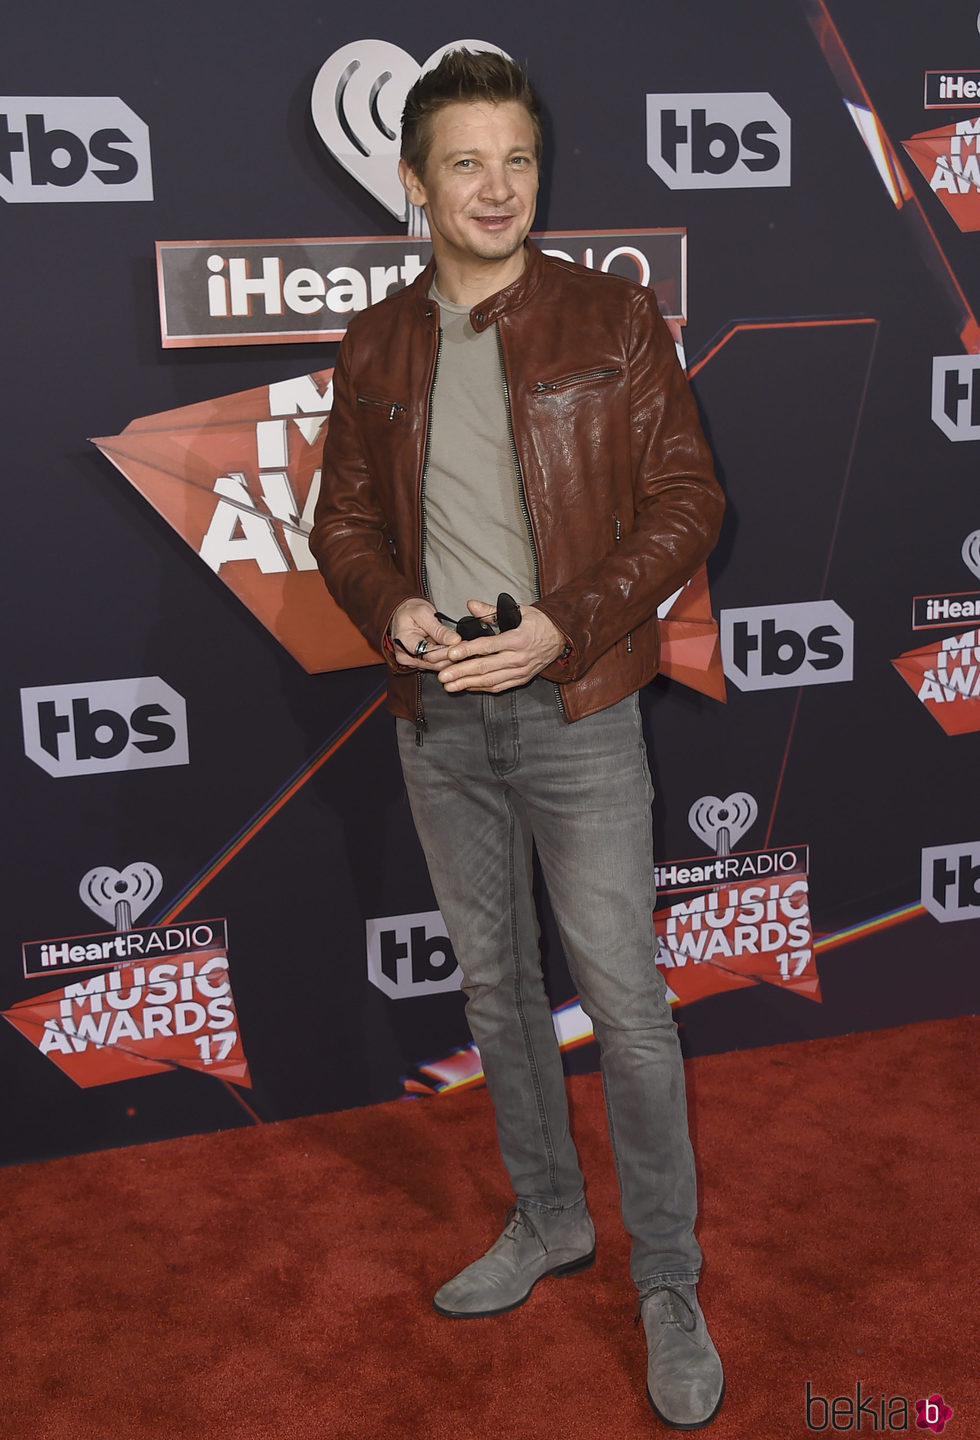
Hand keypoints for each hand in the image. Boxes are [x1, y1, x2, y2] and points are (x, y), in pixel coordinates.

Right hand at [388, 599, 458, 668]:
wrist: (404, 614)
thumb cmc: (410, 612)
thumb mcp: (424, 614)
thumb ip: (439, 629)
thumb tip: (454, 640)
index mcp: (404, 641)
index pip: (427, 652)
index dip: (446, 650)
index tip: (460, 644)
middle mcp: (405, 655)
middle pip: (432, 662)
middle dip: (451, 655)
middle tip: (466, 646)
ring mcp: (411, 661)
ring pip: (436, 666)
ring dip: (451, 658)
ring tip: (463, 648)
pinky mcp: (419, 663)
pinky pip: (435, 665)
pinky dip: (446, 658)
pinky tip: (455, 652)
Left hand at [435, 600, 566, 692]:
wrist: (561, 637)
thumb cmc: (538, 623)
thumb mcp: (517, 611)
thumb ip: (491, 611)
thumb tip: (470, 605)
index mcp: (517, 639)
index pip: (487, 646)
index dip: (467, 650)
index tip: (450, 654)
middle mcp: (519, 658)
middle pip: (485, 667)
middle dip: (461, 672)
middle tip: (443, 675)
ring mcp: (520, 671)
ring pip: (490, 681)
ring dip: (467, 684)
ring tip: (449, 685)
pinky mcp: (521, 680)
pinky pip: (498, 687)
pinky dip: (481, 688)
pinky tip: (466, 686)